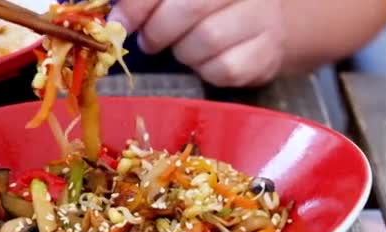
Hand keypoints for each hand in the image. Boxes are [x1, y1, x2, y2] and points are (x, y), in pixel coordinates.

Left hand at [109, 0, 286, 86]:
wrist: (269, 25)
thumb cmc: (213, 5)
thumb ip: (149, 2)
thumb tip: (116, 15)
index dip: (139, 3)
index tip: (119, 21)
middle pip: (190, 7)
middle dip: (158, 30)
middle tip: (148, 42)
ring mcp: (262, 19)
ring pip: (206, 41)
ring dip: (183, 52)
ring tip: (183, 47)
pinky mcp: (266, 55)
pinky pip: (222, 70)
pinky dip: (205, 71)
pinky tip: (205, 62)